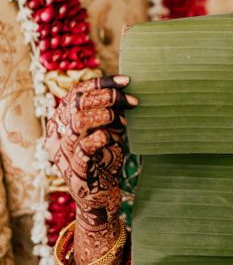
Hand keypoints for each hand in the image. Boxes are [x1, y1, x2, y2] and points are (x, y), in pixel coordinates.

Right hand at [45, 75, 137, 262]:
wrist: (100, 197)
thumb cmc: (103, 157)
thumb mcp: (105, 128)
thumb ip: (107, 110)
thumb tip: (125, 87)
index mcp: (61, 121)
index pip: (77, 92)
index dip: (102, 82)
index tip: (127, 81)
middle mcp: (57, 135)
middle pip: (78, 103)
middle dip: (108, 97)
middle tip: (131, 101)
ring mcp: (63, 154)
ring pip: (78, 122)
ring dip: (105, 115)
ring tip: (122, 120)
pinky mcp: (75, 172)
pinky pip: (84, 149)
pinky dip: (101, 137)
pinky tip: (111, 136)